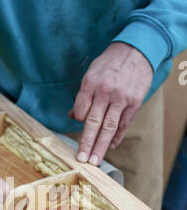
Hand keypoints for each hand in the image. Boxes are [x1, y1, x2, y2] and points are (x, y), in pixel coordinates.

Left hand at [69, 42, 153, 164]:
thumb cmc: (110, 63)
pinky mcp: (134, 102)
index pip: (80, 111)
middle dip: (86, 143)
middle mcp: (105, 92)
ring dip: (101, 146)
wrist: (137, 50)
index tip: (81, 123)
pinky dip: (117, 137)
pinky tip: (111, 146)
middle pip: (93, 123)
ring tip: (95, 160)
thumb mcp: (91, 73)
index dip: (79, 120)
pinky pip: (124, 124)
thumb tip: (73, 116)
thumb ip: (83, 96)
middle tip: (82, 159)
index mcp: (90, 83)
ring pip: (109, 127)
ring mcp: (121, 99)